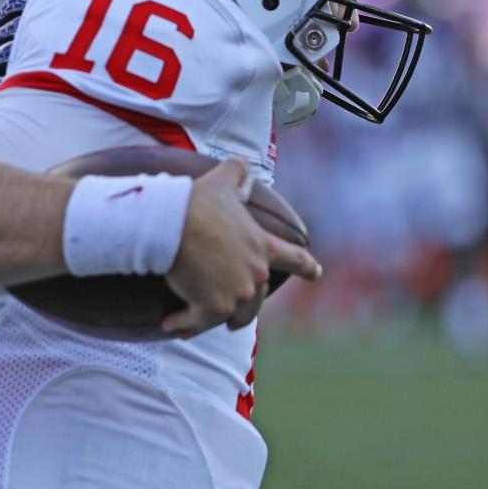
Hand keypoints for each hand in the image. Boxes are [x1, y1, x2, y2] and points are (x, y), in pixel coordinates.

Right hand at [162, 158, 320, 336]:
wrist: (171, 225)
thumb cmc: (195, 204)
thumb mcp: (220, 182)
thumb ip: (235, 173)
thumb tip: (240, 164)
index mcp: (263, 247)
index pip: (294, 258)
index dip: (306, 267)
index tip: (317, 273)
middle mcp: (256, 275)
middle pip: (256, 300)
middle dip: (244, 308)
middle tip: (232, 317)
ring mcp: (236, 295)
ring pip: (226, 314)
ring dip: (208, 317)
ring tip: (190, 320)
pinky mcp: (212, 309)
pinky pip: (196, 323)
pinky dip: (182, 324)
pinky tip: (169, 322)